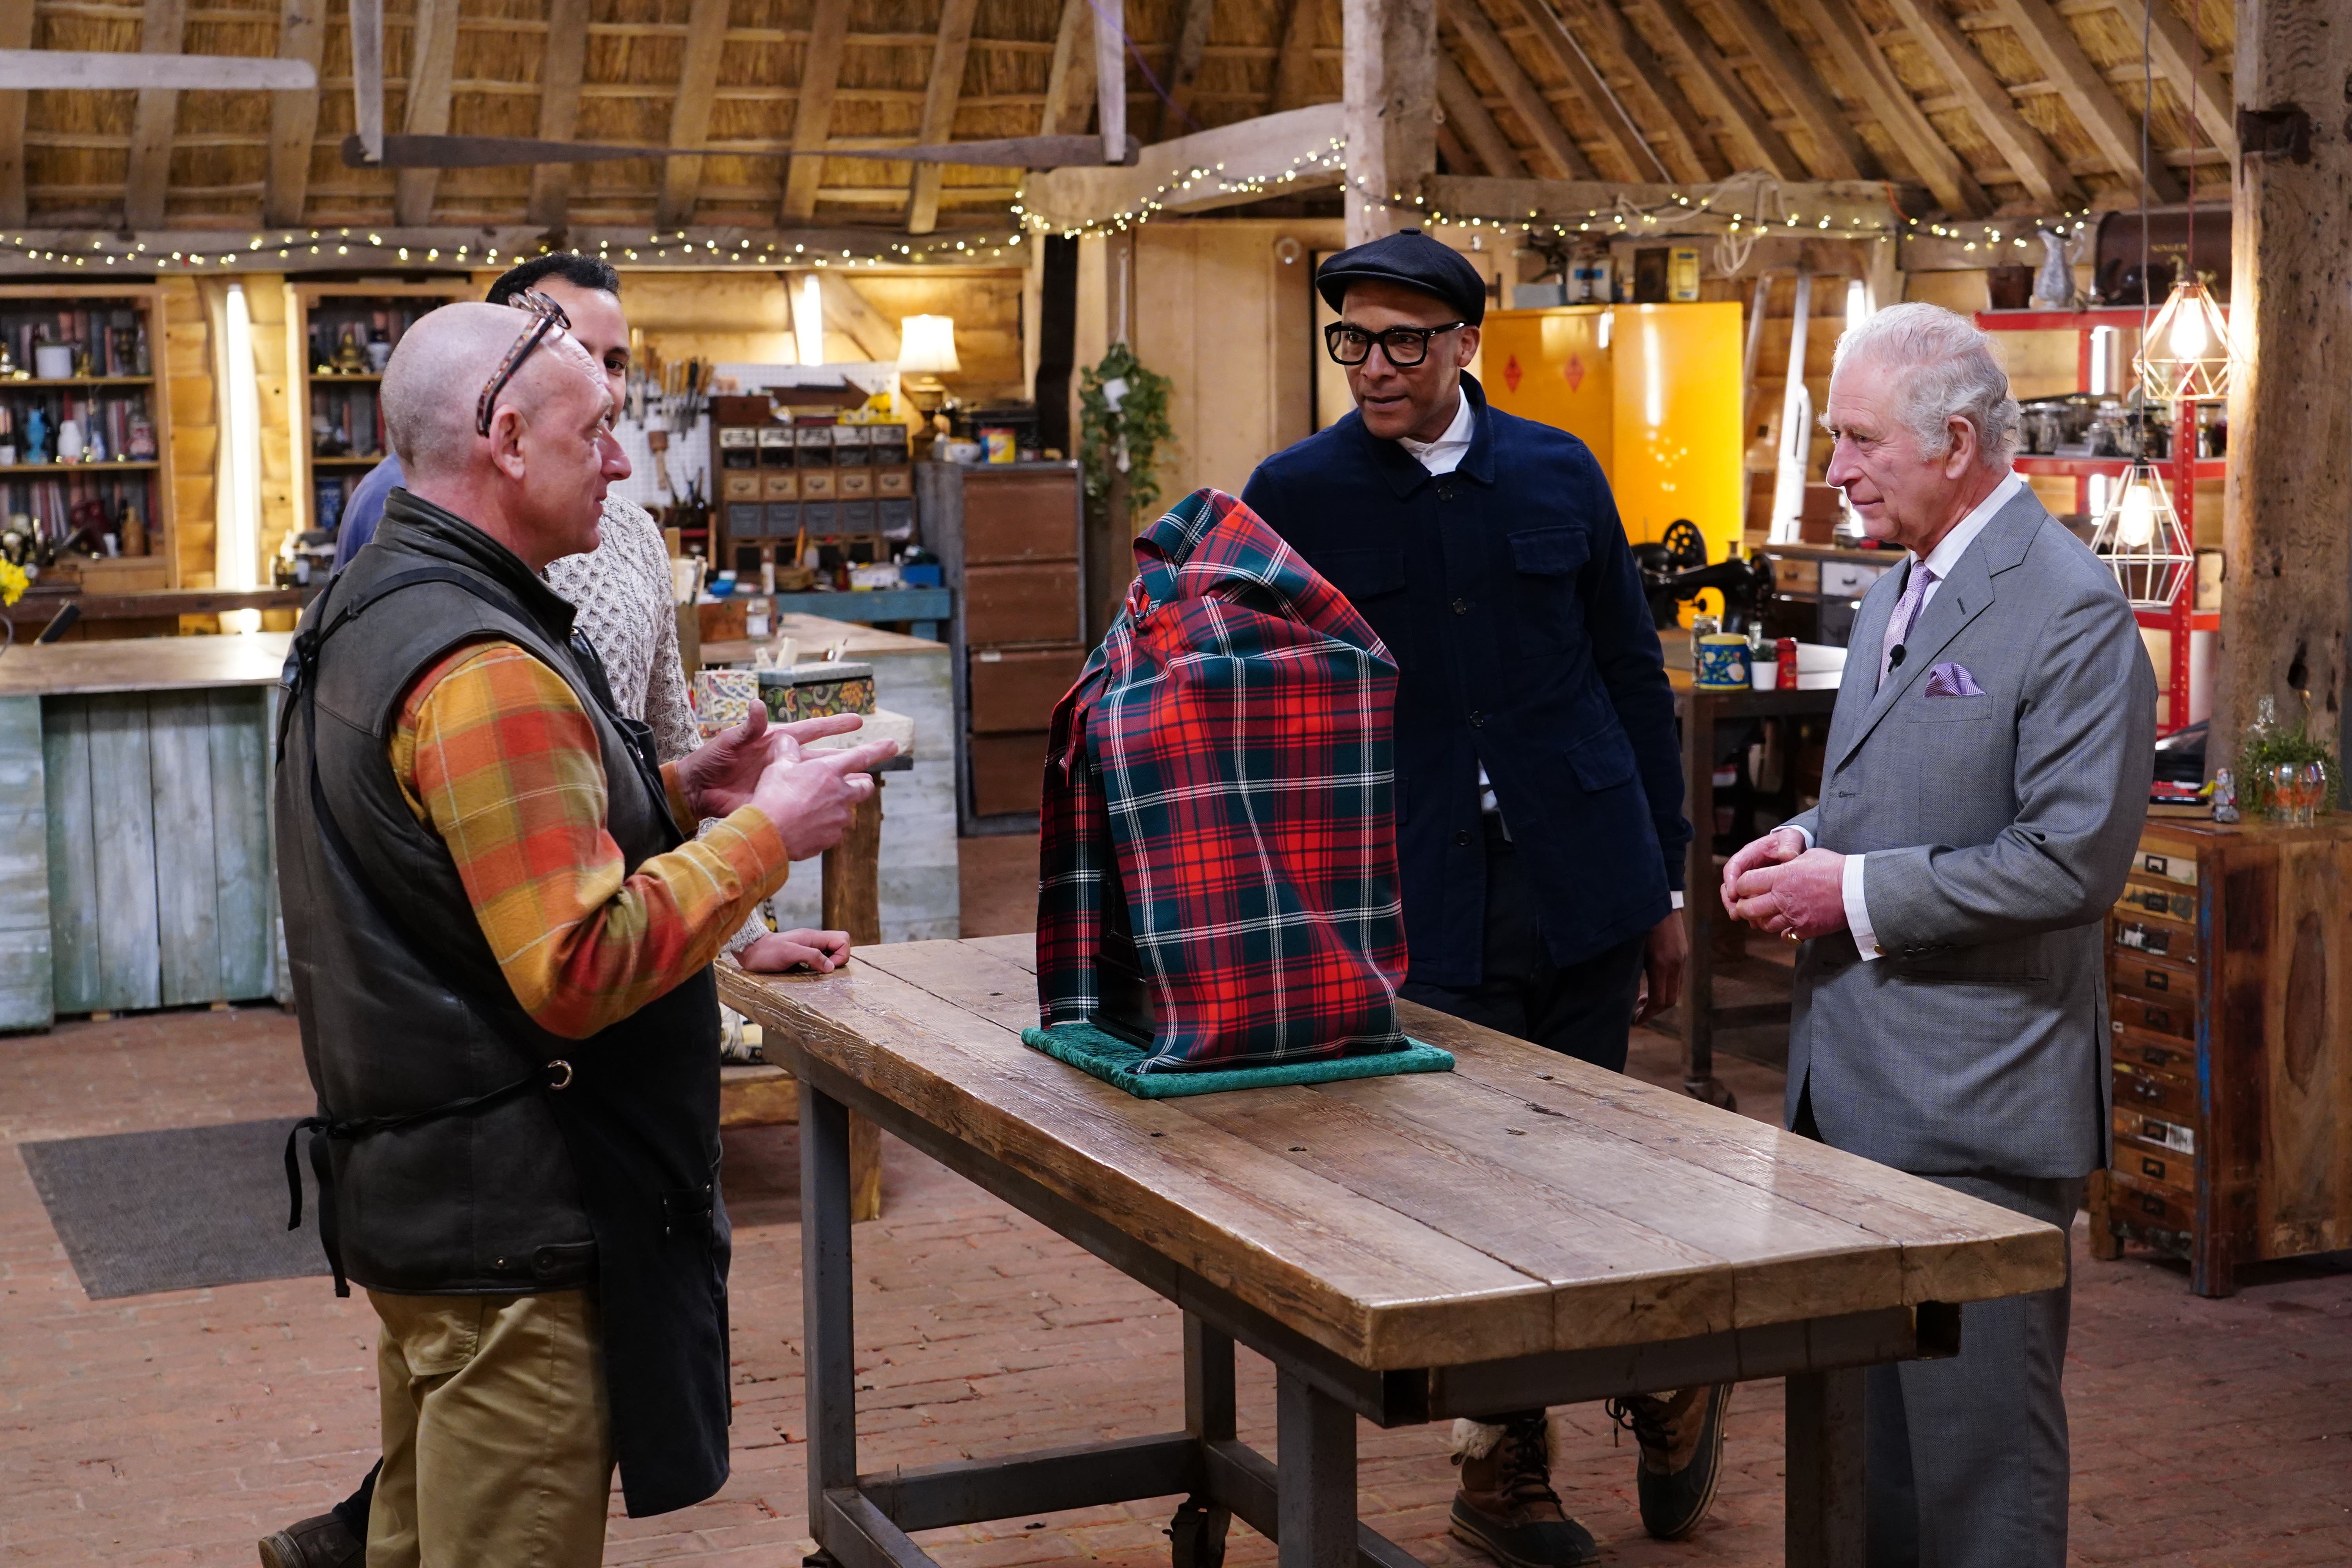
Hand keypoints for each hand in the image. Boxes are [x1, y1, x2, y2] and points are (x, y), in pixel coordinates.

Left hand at [676, 709, 862, 820]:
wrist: (697, 790)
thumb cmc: (712, 759)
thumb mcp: (730, 740)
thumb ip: (748, 727)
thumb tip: (758, 705)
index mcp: (778, 742)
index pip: (813, 730)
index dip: (835, 725)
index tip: (859, 721)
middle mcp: (787, 761)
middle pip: (826, 758)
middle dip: (853, 755)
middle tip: (879, 751)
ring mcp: (786, 783)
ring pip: (822, 783)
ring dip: (844, 784)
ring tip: (868, 785)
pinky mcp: (779, 801)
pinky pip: (806, 804)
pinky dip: (823, 806)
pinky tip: (841, 810)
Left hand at [738, 927, 849, 973]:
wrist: (750, 951)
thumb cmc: (767, 952)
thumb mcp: (789, 953)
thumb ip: (812, 956)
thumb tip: (831, 966)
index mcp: (813, 936)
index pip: (843, 939)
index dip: (841, 955)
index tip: (828, 967)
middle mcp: (814, 940)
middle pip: (840, 944)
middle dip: (839, 959)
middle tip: (825, 970)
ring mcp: (809, 946)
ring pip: (832, 952)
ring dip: (830, 963)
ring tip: (819, 973)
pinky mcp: (802, 954)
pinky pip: (821, 958)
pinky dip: (821, 965)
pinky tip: (812, 972)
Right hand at [746, 726, 900, 858]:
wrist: (767, 834)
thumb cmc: (772, 796)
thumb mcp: (777, 767)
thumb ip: (787, 751)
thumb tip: (787, 738)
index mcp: (829, 771)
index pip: (861, 756)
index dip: (879, 749)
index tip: (893, 744)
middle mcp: (840, 794)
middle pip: (864, 787)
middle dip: (862, 783)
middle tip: (854, 782)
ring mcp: (839, 818)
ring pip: (848, 811)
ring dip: (839, 807)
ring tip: (817, 808)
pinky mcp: (832, 838)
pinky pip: (834, 830)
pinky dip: (825, 826)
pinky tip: (807, 826)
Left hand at [1635, 909, 1685, 1023]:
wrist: (1660, 899)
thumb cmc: (1639, 922)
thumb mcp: (1632, 950)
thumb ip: (1632, 973)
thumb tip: (1628, 995)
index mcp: (1661, 964)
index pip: (1659, 1001)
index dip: (1647, 1014)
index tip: (1636, 1020)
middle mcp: (1676, 964)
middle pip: (1670, 1000)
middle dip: (1654, 1010)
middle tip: (1638, 1013)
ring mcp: (1682, 958)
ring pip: (1675, 989)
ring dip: (1661, 999)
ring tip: (1643, 999)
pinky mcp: (1683, 952)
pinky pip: (1677, 978)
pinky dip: (1666, 986)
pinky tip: (1652, 983)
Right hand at [1720, 826, 1806, 917]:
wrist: (1797, 850)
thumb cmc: (1791, 842)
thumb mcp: (1791, 838)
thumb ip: (1789, 845)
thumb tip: (1786, 855)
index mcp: (1750, 854)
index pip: (1734, 866)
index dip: (1731, 880)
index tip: (1734, 894)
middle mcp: (1746, 868)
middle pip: (1730, 885)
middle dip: (1730, 900)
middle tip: (1735, 913)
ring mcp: (1751, 881)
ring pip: (1737, 897)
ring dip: (1738, 909)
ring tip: (1746, 920)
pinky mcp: (1758, 891)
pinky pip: (1750, 903)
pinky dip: (1752, 913)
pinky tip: (1757, 923)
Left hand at [1729, 848, 1848, 940]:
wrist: (1858, 890)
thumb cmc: (1834, 868)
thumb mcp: (1807, 856)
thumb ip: (1787, 863)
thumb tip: (1779, 862)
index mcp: (1780, 877)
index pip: (1744, 884)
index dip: (1741, 885)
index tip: (1746, 885)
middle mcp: (1782, 898)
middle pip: (1747, 909)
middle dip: (1743, 906)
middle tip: (1748, 903)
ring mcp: (1792, 916)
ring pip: (1763, 925)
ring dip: (1761, 920)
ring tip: (1767, 913)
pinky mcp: (1804, 929)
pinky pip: (1784, 935)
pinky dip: (1782, 931)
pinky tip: (1787, 923)